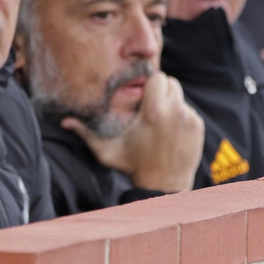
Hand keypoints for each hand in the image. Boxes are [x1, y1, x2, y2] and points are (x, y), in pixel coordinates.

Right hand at [63, 70, 203, 194]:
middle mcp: (176, 111)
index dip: (149, 84)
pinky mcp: (199, 126)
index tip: (142, 96)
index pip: (157, 77)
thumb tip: (64, 121)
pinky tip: (170, 131)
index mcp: (154, 111)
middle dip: (161, 91)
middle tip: (149, 106)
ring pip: (181, 97)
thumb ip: (86, 133)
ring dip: (171, 103)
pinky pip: (190, 111)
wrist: (164, 186)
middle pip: (171, 82)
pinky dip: (181, 116)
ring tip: (159, 121)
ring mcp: (190, 119)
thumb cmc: (133, 167)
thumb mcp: (107, 151)